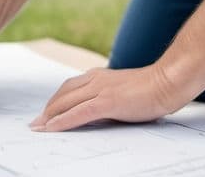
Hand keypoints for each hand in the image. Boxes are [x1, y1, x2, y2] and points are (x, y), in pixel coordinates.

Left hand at [31, 65, 184, 131]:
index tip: (45, 112)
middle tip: (36, 122)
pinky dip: (63, 121)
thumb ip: (109, 97)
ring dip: (49, 115)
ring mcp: (100, 89)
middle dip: (47, 109)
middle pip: (63, 94)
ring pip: (66, 102)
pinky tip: (53, 128)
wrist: (168, 81)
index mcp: (98, 76)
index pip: (69, 87)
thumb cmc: (152, 88)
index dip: (55, 100)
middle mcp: (95, 79)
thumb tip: (99, 112)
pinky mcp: (107, 101)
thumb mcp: (124, 91)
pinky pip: (79, 113)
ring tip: (39, 127)